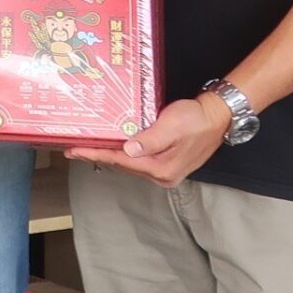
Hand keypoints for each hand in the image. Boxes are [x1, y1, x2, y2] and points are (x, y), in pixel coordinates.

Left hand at [65, 92, 227, 186]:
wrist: (219, 117)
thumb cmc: (197, 118)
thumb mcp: (173, 125)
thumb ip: (150, 139)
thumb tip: (127, 150)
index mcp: (162, 168)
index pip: (121, 161)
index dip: (96, 155)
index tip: (75, 150)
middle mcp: (163, 175)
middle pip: (123, 166)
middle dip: (98, 156)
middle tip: (73, 149)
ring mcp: (166, 172)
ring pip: (129, 165)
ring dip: (109, 156)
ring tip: (86, 149)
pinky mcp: (167, 164)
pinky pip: (138, 161)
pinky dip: (122, 155)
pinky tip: (112, 148)